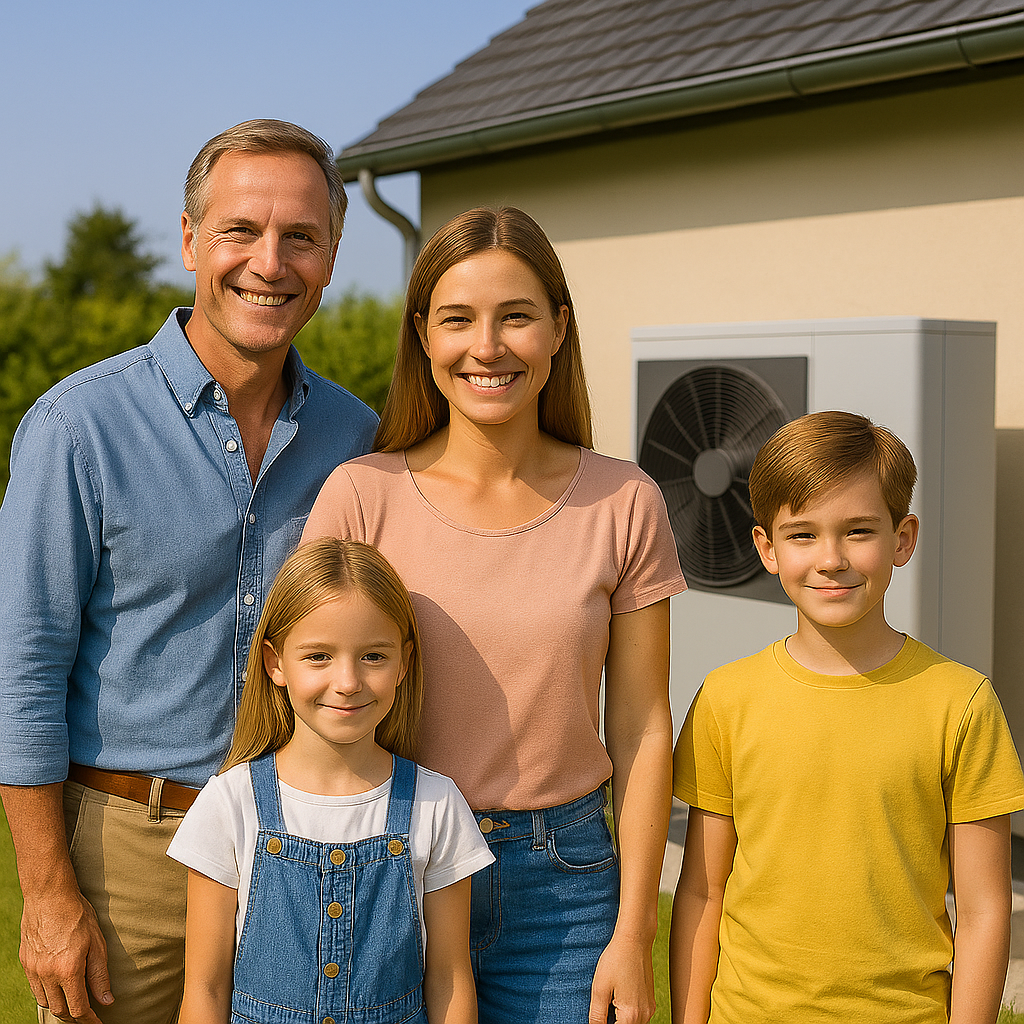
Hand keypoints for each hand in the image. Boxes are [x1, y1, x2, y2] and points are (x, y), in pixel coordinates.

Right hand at [20, 886, 112, 1022]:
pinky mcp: (25, 963)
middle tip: (87, 1014)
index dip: (89, 1020)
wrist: (49, 896)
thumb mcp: (97, 943)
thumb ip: (100, 975)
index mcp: (68, 971)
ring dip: (60, 1005)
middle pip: (60, 1009)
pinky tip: (57, 986)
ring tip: (73, 1001)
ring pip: (45, 1001)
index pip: (78, 1008)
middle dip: (74, 1016)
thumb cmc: (78, 915)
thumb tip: (106, 1001)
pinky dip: (47, 992)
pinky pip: (35, 988)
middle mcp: (47, 975)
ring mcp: (33, 970)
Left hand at [589, 932, 656, 1023]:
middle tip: (604, 1005)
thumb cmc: (616, 960)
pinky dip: (627, 1015)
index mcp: (631, 1015)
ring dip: (620, 1020)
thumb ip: (597, 1015)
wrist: (635, 939)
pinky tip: (617, 1000)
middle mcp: (645, 1015)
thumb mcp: (600, 988)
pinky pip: (638, 1018)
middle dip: (612, 1022)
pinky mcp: (650, 1002)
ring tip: (609, 1002)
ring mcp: (649, 1009)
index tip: (600, 1011)